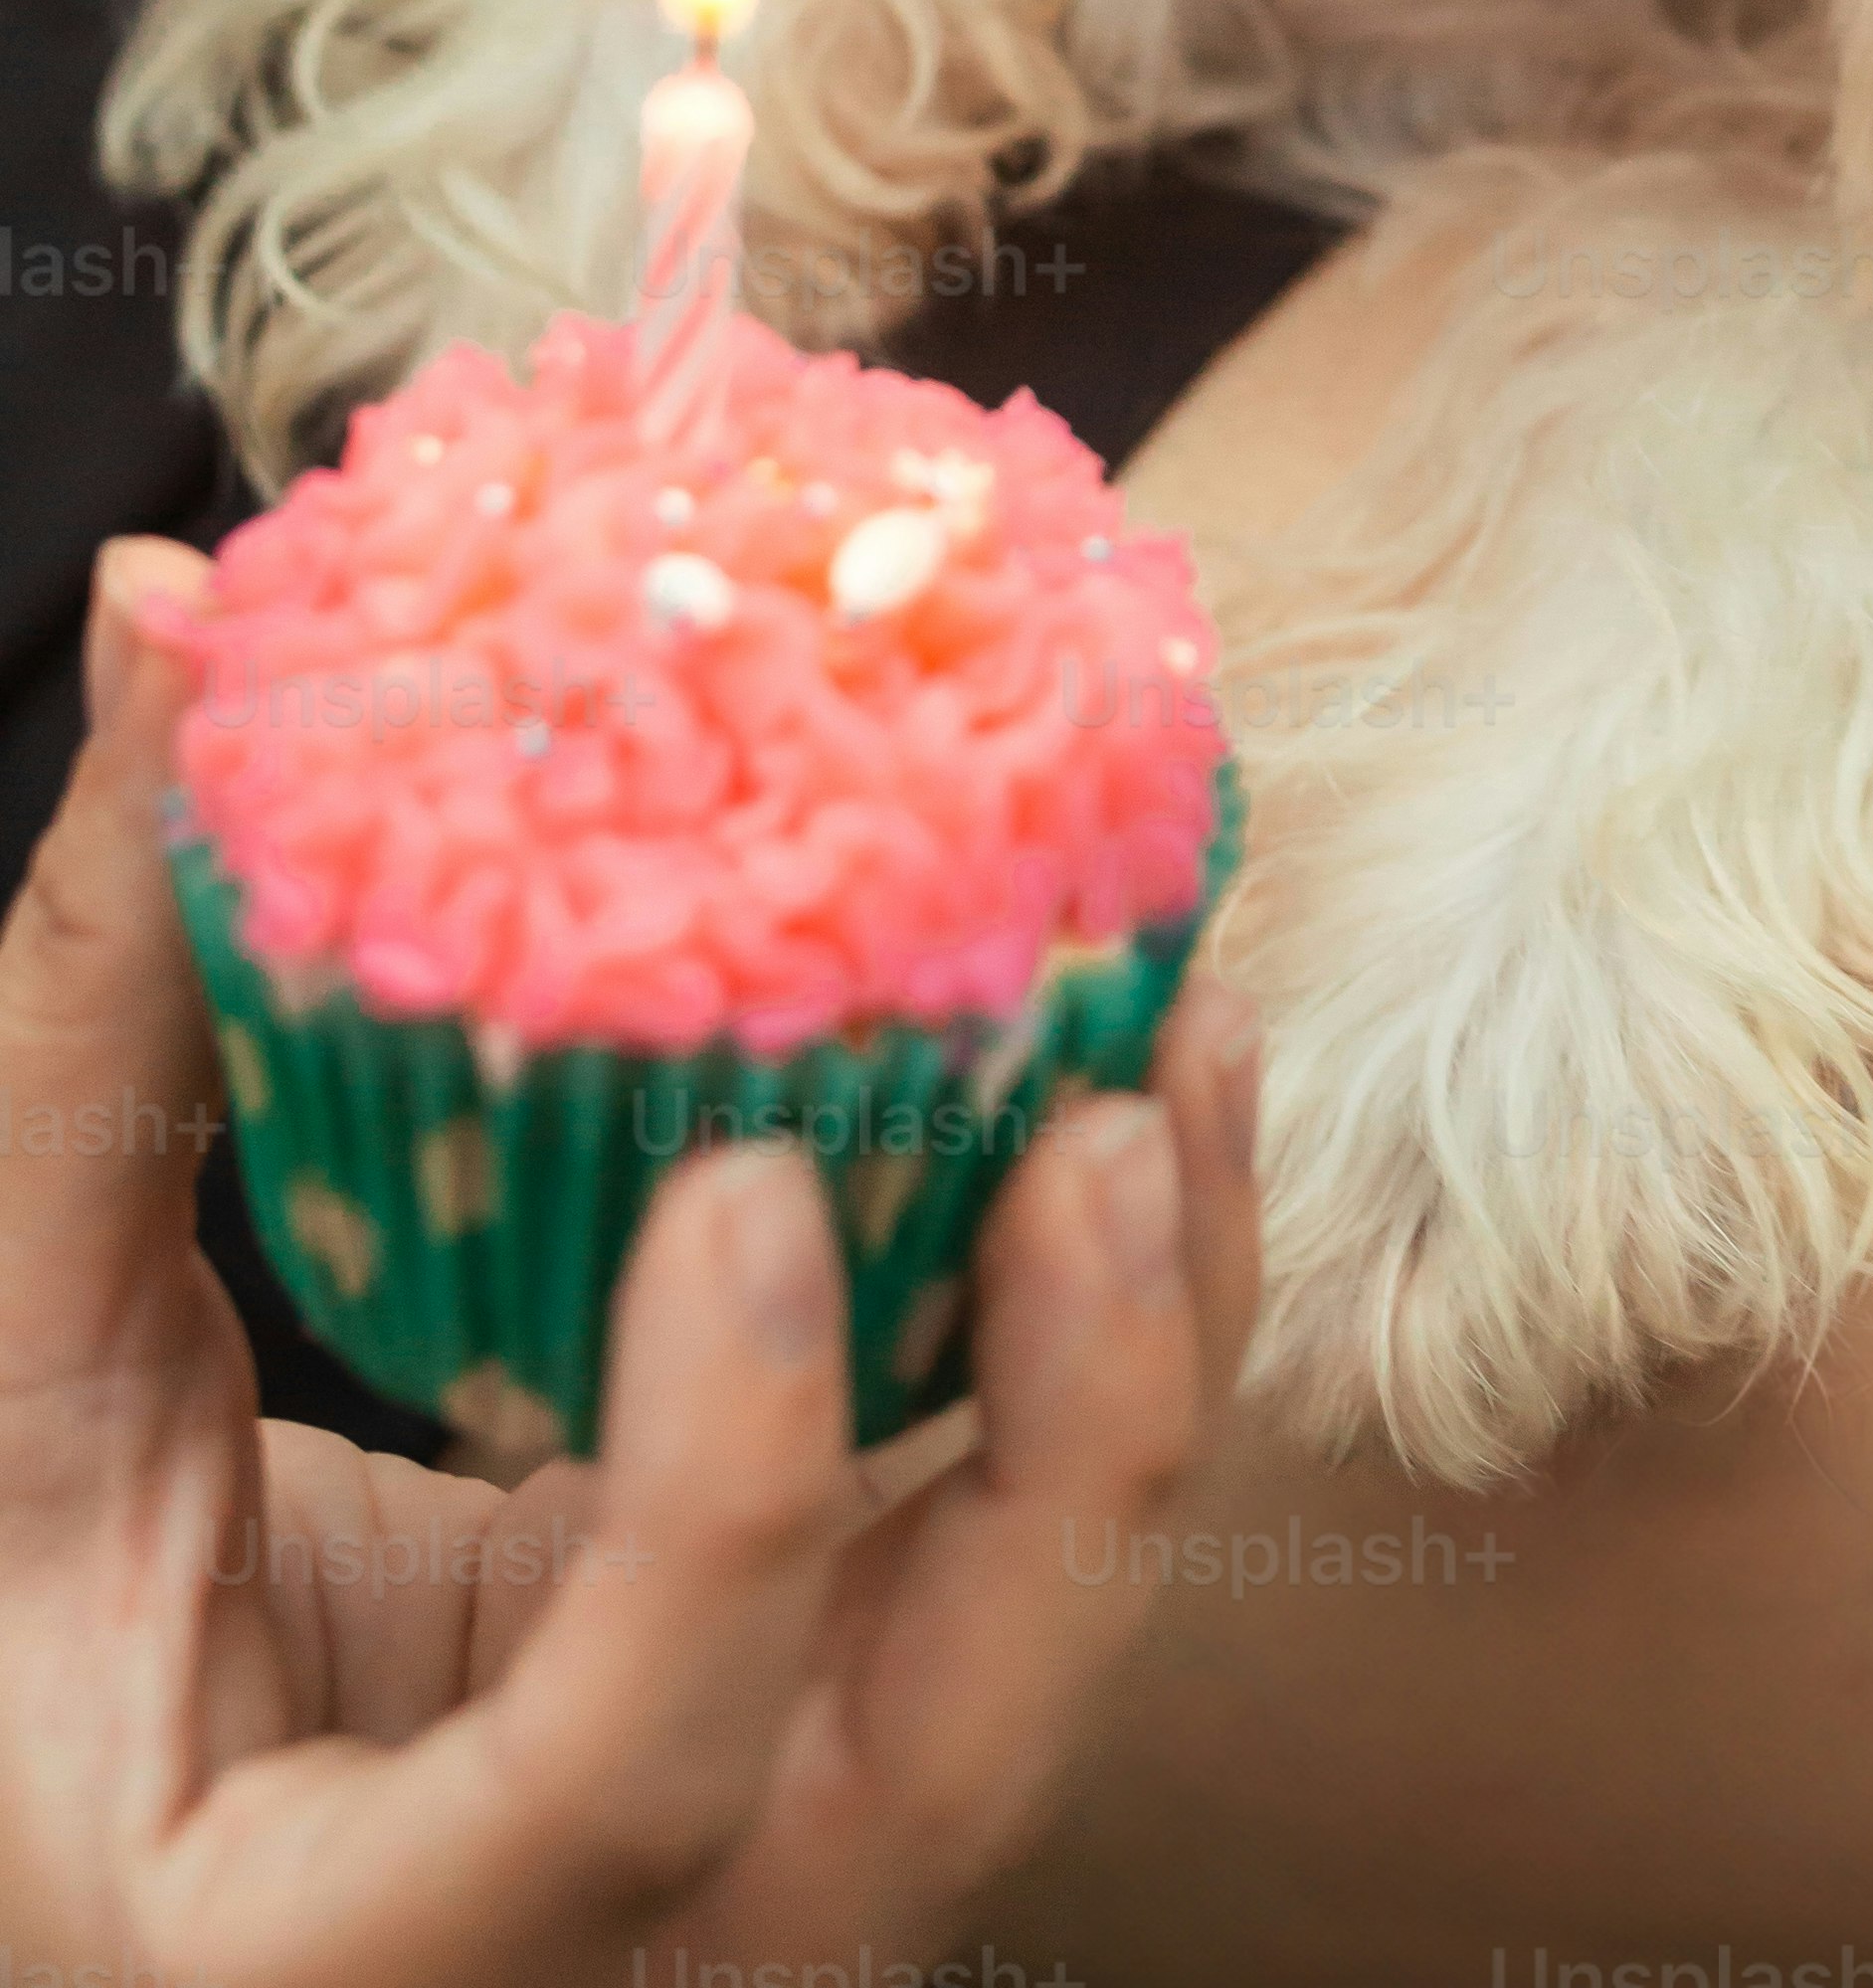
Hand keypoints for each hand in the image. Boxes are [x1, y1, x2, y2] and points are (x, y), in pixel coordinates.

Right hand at [0, 538, 1259, 1987]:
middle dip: (1068, 1450)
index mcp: (348, 1958)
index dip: (732, 1513)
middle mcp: (621, 1966)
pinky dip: (1108, 1333)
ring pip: (1044, 1672)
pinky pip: (1025, 1557)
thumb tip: (179, 608)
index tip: (754, 1190)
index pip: (623, 1792)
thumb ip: (102, 1032)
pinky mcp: (832, 1733)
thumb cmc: (23, 1624)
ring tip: (1169, 1049)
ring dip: (1141, 1363)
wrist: (101, 1803)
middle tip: (1095, 1124)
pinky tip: (1143, 1089)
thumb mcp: (13, 1382)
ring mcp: (761, 1871)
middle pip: (943, 1777)